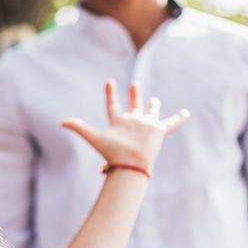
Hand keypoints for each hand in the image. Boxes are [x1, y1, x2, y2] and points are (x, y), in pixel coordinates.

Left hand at [61, 80, 188, 171]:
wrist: (129, 165)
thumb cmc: (113, 153)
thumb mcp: (94, 137)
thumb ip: (79, 128)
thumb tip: (61, 122)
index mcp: (118, 123)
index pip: (113, 105)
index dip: (110, 94)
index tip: (109, 82)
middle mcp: (132, 123)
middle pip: (133, 106)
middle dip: (134, 96)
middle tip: (134, 84)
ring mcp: (146, 126)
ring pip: (150, 112)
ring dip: (152, 105)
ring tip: (154, 99)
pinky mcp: (158, 131)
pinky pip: (170, 123)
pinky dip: (178, 118)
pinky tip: (186, 113)